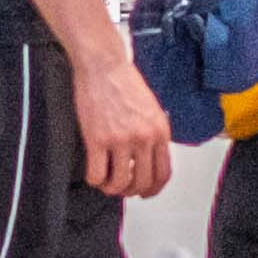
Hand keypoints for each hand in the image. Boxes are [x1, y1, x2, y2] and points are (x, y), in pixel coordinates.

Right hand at [74, 41, 174, 201]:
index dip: (153, 189)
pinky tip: (94, 173)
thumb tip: (150, 157)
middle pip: (142, 182)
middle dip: (131, 191)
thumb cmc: (124, 81)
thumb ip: (154, 133)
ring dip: (112, 188)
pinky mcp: (97, 139)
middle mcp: (143, 137)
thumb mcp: (151, 108)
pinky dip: (95, 180)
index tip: (145, 192)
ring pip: (119, 183)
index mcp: (160, 131)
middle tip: (122, 188)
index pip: (163, 173)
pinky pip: (97, 174)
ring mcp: (120, 140)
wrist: (103, 65)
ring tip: (106, 181)